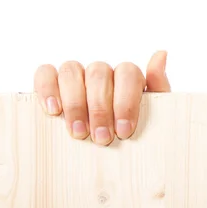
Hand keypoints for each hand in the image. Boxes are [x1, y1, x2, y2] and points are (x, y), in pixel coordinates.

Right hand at [33, 51, 170, 145]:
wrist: (114, 154)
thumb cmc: (134, 132)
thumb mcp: (154, 114)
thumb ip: (158, 86)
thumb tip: (161, 54)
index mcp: (128, 77)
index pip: (127, 73)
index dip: (125, 101)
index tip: (124, 131)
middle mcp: (102, 72)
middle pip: (99, 73)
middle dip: (100, 108)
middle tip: (102, 138)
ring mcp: (77, 75)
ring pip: (71, 70)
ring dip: (75, 102)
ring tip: (79, 132)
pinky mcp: (52, 83)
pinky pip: (45, 73)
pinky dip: (47, 88)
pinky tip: (53, 110)